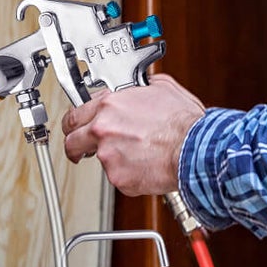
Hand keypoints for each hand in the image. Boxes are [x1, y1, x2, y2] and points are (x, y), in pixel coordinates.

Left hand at [60, 73, 205, 195]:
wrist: (195, 149)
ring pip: (99, 160)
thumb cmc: (184, 122)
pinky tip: (145, 165)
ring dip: (112, 159)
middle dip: (75, 146)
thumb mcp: (161, 88)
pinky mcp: (118, 178)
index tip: (77, 127)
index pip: (74, 115)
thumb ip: (140, 88)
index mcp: (109, 105)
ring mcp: (108, 156)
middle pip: (72, 141)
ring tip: (136, 154)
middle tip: (81, 150)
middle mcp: (103, 130)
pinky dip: (129, 174)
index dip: (75, 122)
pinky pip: (118, 177)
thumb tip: (140, 88)